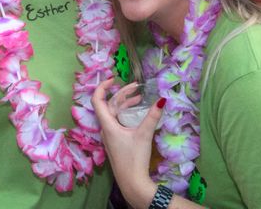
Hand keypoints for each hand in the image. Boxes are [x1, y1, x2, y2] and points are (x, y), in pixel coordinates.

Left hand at [92, 78, 165, 207]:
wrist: (132, 182)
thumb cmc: (135, 158)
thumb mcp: (144, 135)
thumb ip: (152, 116)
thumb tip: (162, 100)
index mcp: (108, 125)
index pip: (98, 100)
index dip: (103, 86)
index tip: (113, 78)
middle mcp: (106, 129)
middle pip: (109, 106)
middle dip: (122, 94)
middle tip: (135, 87)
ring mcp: (109, 137)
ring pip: (114, 115)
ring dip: (125, 105)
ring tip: (139, 99)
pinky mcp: (115, 143)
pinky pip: (117, 123)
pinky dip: (125, 115)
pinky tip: (137, 115)